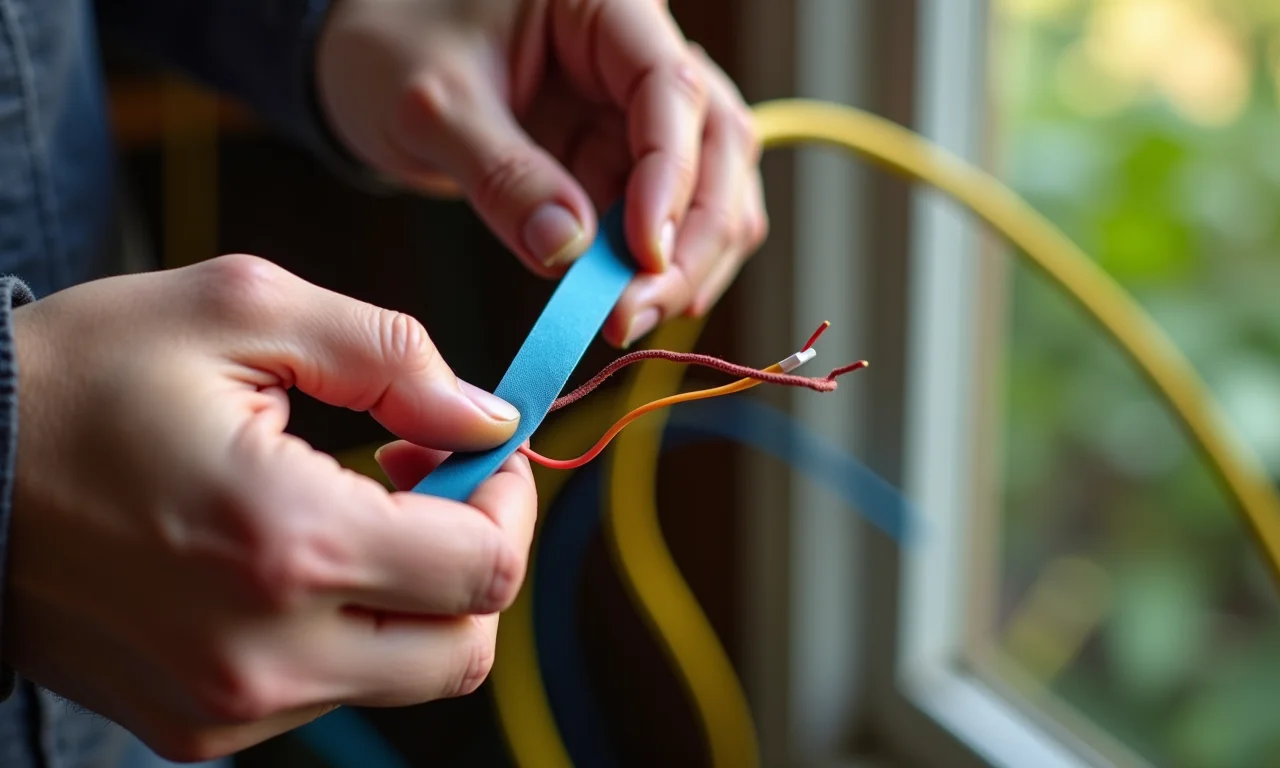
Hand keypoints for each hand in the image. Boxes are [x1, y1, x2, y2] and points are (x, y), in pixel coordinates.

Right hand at [7, 255, 535, 760]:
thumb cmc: (80, 376)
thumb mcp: (241, 310)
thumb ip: (393, 355)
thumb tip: (491, 416)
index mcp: (289, 545)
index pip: (484, 568)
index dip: (509, 500)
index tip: (478, 448)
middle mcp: (265, 656)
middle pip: (463, 648)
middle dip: (474, 555)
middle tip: (431, 478)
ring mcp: (226, 711)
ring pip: (403, 676)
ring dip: (414, 593)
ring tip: (354, 504)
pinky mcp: (194, 729)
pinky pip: (328, 691)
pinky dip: (348, 626)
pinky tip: (298, 555)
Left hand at [316, 0, 767, 346]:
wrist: (375, 58)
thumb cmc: (392, 46)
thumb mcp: (431, 104)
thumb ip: (499, 173)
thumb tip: (565, 252)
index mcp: (605, 4)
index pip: (671, 88)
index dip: (671, 177)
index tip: (641, 256)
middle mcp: (641, 52)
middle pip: (716, 145)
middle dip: (689, 237)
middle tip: (635, 313)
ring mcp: (637, 110)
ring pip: (710, 188)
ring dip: (684, 261)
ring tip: (629, 319)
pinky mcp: (623, 157)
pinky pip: (667, 217)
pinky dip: (657, 266)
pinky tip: (630, 305)